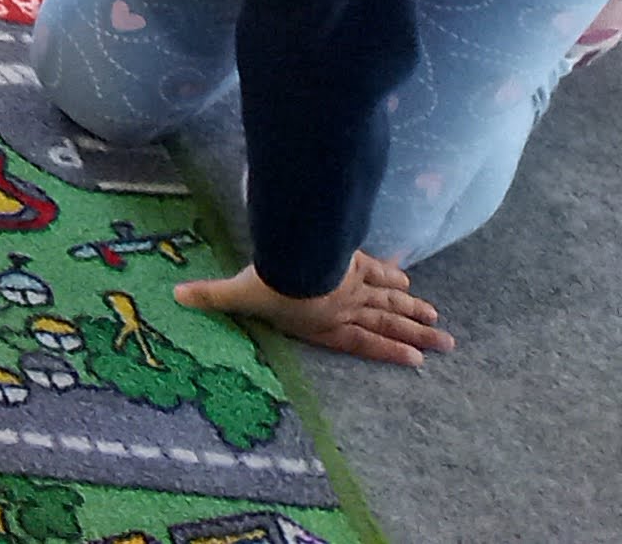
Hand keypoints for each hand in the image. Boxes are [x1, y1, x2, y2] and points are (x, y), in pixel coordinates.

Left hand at [176, 251, 450, 367]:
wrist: (296, 259)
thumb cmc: (271, 285)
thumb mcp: (237, 294)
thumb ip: (210, 296)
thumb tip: (174, 298)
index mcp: (323, 323)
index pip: (359, 343)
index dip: (385, 351)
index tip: (415, 362)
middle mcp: (345, 309)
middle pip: (385, 324)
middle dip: (414, 336)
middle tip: (447, 345)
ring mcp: (355, 285)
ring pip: (390, 300)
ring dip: (414, 310)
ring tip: (440, 323)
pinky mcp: (356, 262)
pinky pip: (378, 269)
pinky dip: (393, 274)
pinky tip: (408, 278)